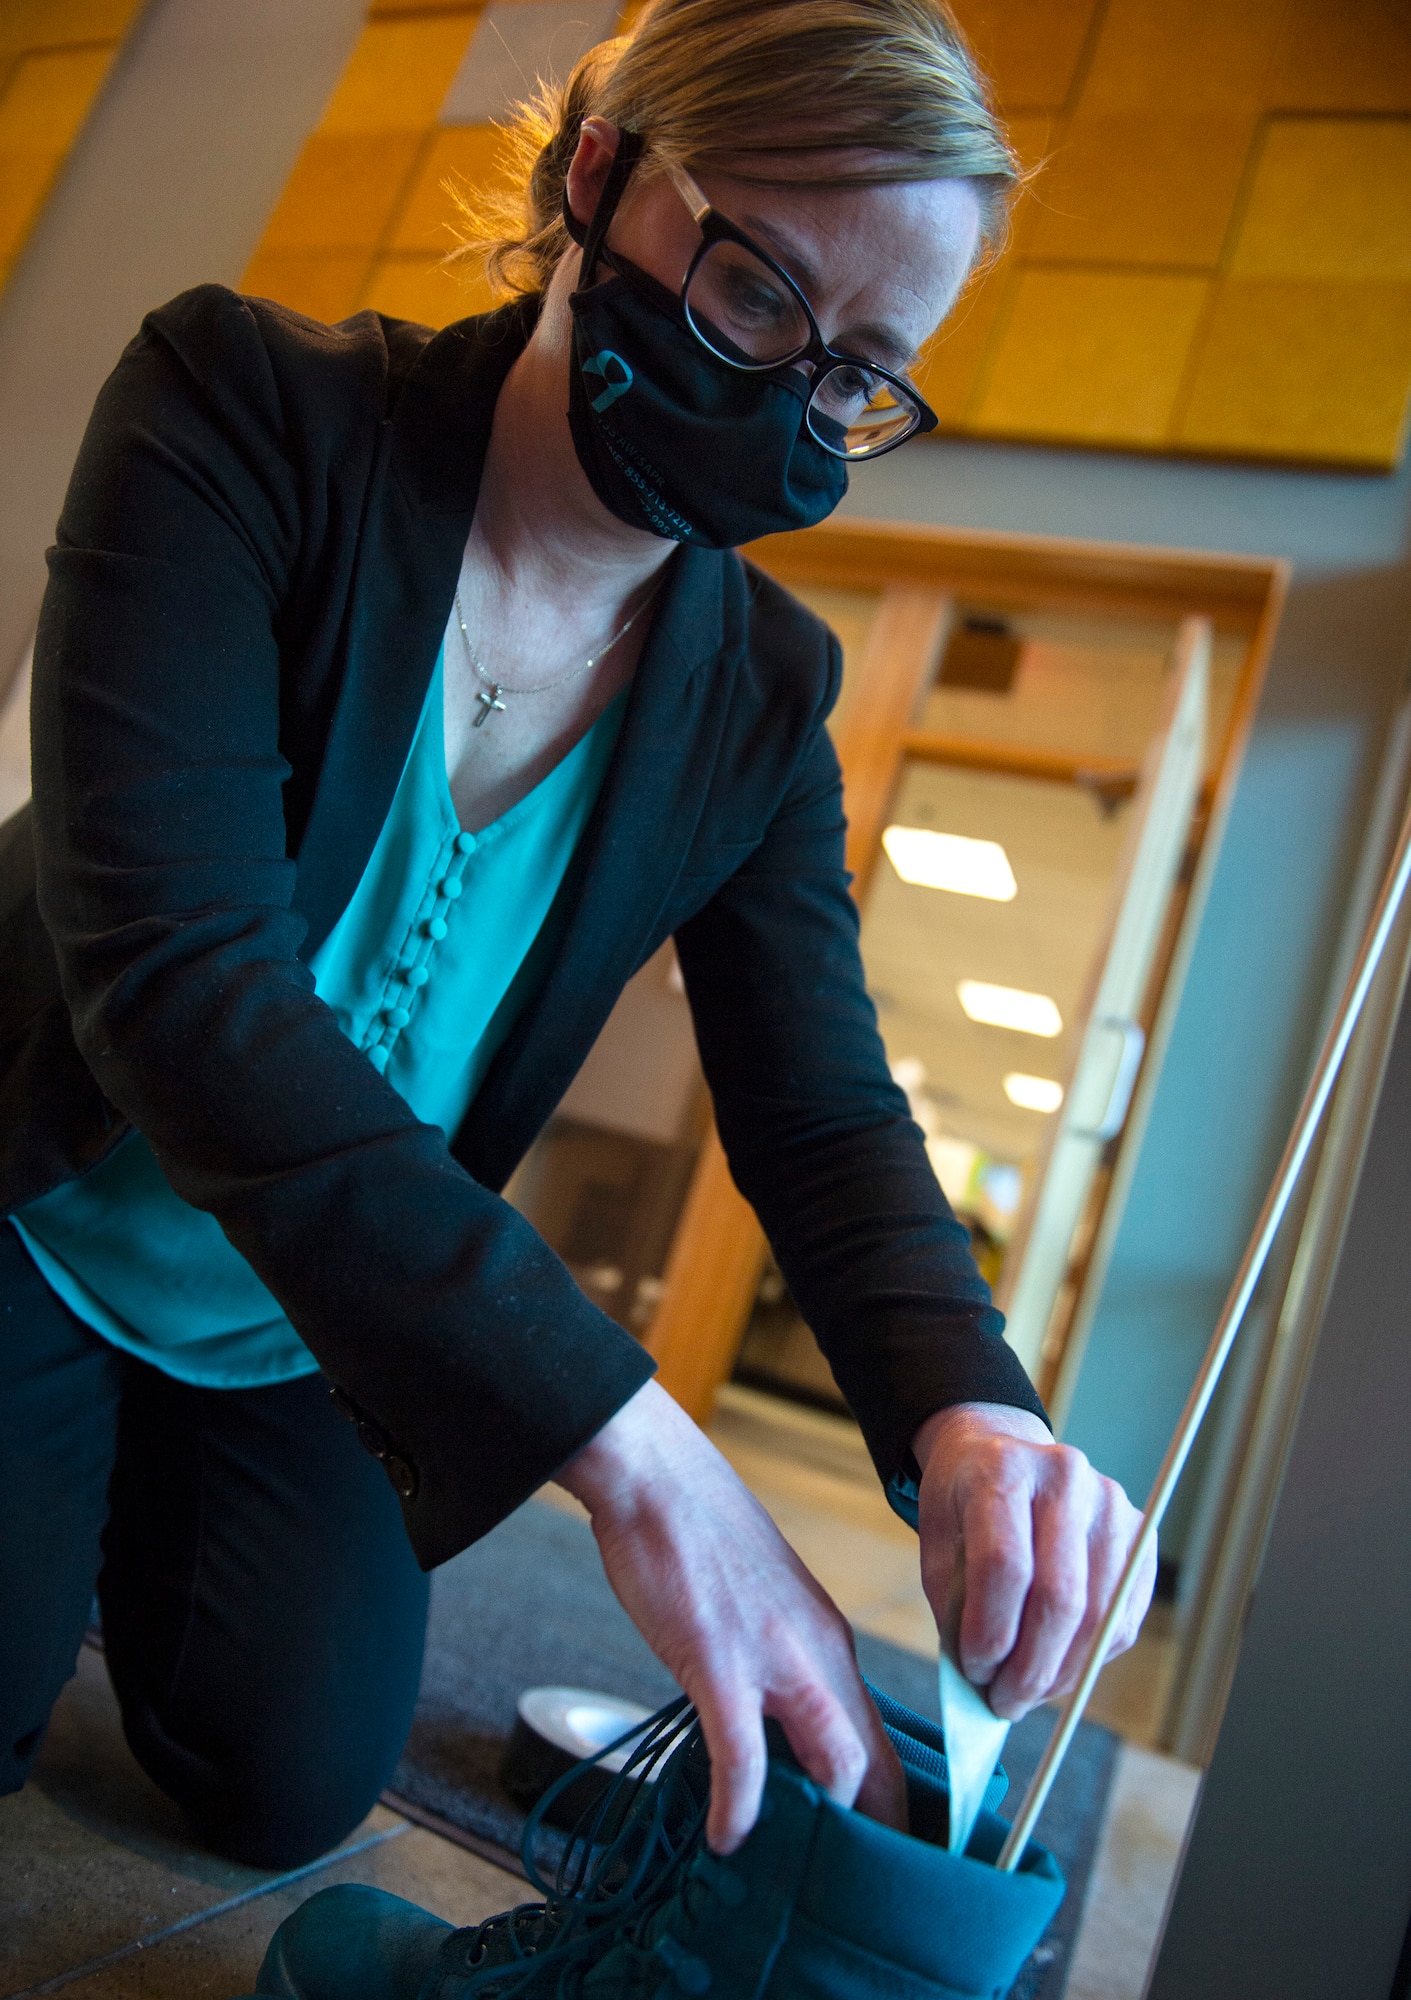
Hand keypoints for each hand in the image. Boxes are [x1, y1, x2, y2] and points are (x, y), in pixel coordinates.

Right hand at [558, 1380, 905, 1852]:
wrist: (658, 1478)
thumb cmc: (701, 1539)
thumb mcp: (764, 1605)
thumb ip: (779, 1663)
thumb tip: (773, 1726)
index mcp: (830, 1643)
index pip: (884, 1741)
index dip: (893, 1807)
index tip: (886, 1856)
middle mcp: (819, 1654)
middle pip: (877, 1763)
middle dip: (879, 1835)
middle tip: (860, 1892)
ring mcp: (774, 1659)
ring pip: (838, 1759)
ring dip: (826, 1824)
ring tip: (801, 1874)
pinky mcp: (719, 1661)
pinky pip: (742, 1754)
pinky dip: (739, 1804)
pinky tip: (726, 1836)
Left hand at [913, 1403, 1154, 1721]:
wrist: (1003, 1454)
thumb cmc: (963, 1505)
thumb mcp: (937, 1542)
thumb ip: (955, 1607)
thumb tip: (982, 1684)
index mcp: (1004, 1470)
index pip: (1005, 1565)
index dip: (990, 1632)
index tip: (974, 1672)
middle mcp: (1066, 1478)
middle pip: (1060, 1598)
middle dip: (1030, 1669)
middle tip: (1004, 1703)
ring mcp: (1111, 1505)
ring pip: (1097, 1617)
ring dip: (1062, 1674)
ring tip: (1027, 1693)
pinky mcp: (1139, 1535)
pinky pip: (1122, 1619)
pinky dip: (1089, 1658)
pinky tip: (1058, 1667)